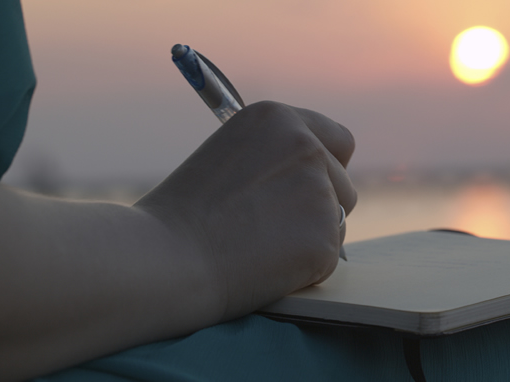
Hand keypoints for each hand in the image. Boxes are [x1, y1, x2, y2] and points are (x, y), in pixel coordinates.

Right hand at [135, 101, 356, 321]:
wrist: (165, 258)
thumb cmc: (182, 216)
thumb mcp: (228, 157)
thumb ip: (274, 159)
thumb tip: (311, 179)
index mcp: (278, 119)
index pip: (338, 140)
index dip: (327, 168)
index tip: (312, 187)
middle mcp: (306, 147)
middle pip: (343, 184)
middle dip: (321, 208)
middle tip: (273, 228)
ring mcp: (320, 192)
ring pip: (338, 222)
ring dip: (310, 237)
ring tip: (258, 245)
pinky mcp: (325, 237)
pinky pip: (328, 257)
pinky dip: (304, 268)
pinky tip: (263, 265)